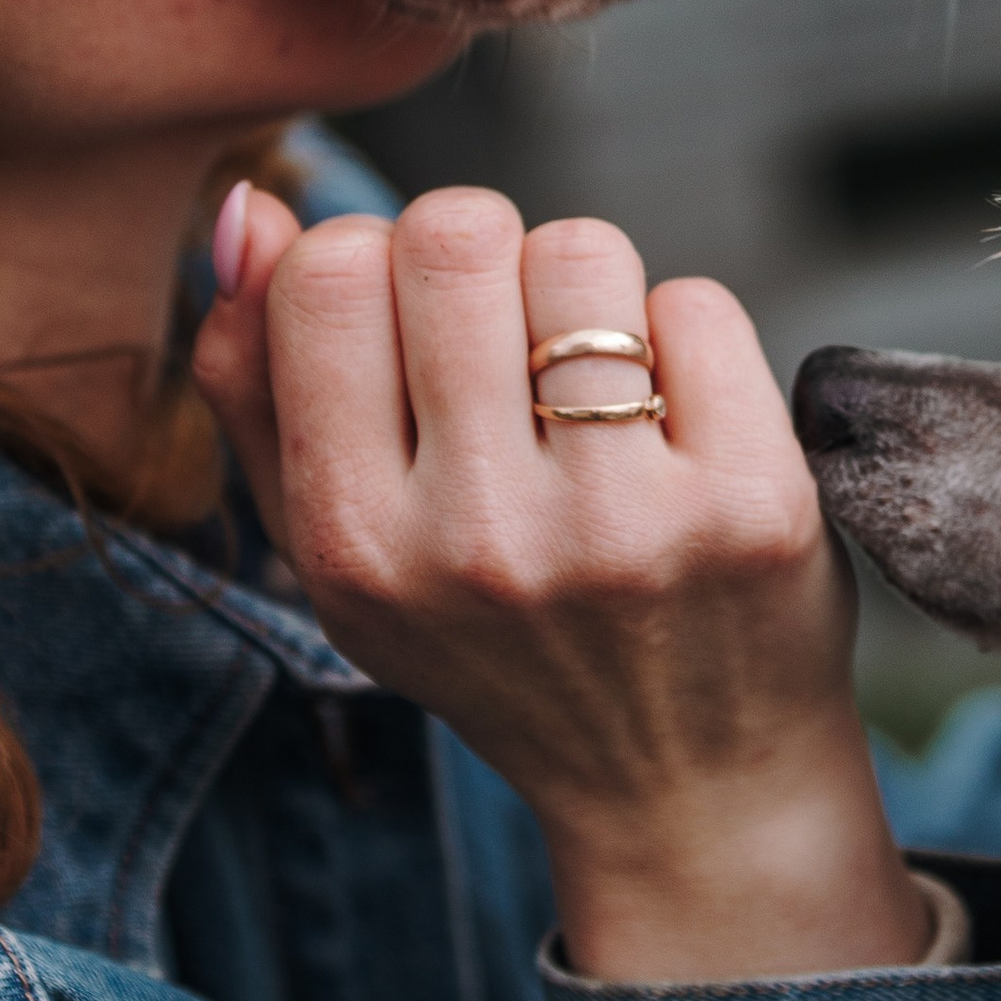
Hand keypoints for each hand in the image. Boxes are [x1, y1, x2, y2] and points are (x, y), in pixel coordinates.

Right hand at [193, 187, 928, 982]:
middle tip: (509, 341)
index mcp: (352, 546)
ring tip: (592, 387)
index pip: (329, 270)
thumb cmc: (496, 639)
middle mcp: (479, 542)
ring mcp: (622, 528)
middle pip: (453, 233)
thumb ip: (257, 381)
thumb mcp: (338, 548)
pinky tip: (676, 427)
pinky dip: (686, 337)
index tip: (411, 329)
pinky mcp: (749, 510)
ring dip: (587, 291)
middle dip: (484, 256)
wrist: (683, 789)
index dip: (373, 260)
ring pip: (581, 251)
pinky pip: (697, 304)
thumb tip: (251, 210)